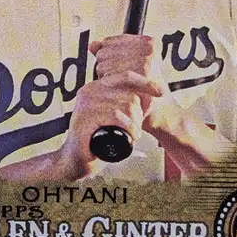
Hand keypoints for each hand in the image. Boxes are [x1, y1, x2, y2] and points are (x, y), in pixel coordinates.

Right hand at [55, 38, 164, 177]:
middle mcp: (88, 91)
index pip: (125, 76)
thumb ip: (125, 104)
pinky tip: (130, 136)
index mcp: (95, 87)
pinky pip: (116, 116)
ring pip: (126, 106)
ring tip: (133, 135)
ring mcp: (85, 105)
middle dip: (140, 114)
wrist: (74, 160)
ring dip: (136, 124)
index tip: (161, 92)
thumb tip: (150, 97)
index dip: (145, 83)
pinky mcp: (84, 119)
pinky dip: (128, 127)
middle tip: (135, 129)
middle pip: (130, 94)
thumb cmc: (96, 139)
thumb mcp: (112, 116)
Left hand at [89, 34, 168, 118]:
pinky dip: (107, 86)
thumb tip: (93, 45)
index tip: (118, 70)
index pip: (107, 43)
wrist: (160, 113)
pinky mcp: (138, 79)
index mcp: (147, 42)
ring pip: (102, 66)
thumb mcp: (128, 66)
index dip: (106, 58)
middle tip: (121, 82)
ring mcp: (145, 63)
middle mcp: (148, 49)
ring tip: (122, 88)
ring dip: (106, 79)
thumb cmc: (143, 90)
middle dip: (105, 69)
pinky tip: (115, 92)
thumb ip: (109, 52)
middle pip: (103, 54)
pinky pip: (108, 77)